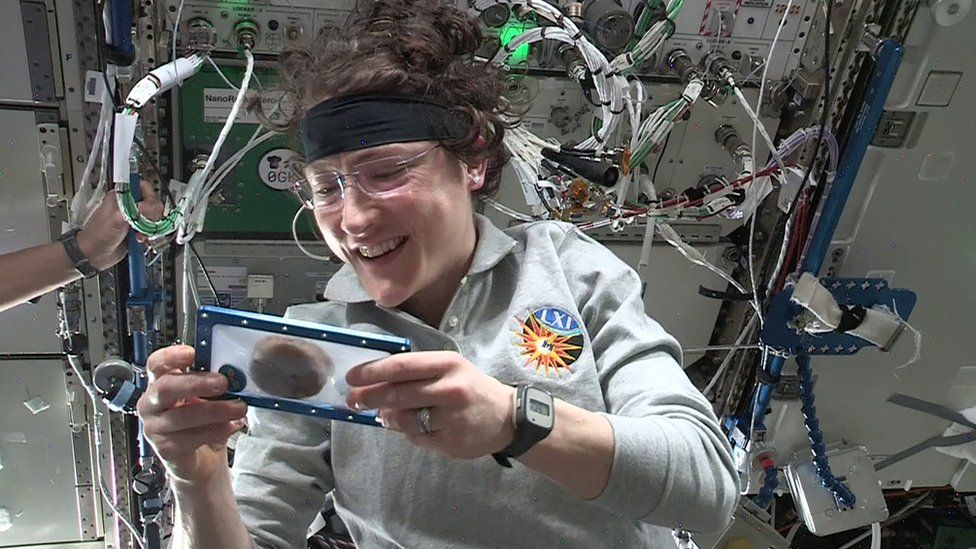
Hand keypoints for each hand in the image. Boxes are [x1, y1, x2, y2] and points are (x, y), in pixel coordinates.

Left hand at [77, 180, 163, 270]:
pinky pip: (152, 230)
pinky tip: (142, 241)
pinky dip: (150, 236)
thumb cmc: (97, 235)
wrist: (94, 255)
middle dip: (152, 216)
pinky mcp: (137, 231)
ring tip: (141, 235)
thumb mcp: (116, 220)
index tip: (148, 209)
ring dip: (151, 228)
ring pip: (155, 218)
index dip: (149, 197)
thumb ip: (134, 210)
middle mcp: (129, 205)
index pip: (144, 187)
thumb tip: (151, 206)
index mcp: (121, 196)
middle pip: (153, 203)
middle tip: (145, 224)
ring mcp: (134, 218)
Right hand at [137, 345, 247, 483]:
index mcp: (161, 383)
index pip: (156, 364)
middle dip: (197, 383)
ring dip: (216, 410)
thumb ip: (213, 384)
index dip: (170, 356)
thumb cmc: (202, 423)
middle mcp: (152, 403)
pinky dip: (217, 430)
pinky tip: (233, 426)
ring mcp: (155, 427)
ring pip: (182, 415)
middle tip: (223, 383)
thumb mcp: (208, 398)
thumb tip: (235, 374)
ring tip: (239, 408)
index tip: (192, 353)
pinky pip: (190, 437)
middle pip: (166, 387)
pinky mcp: (164, 449)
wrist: (200, 460)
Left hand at [345, 351, 515, 459]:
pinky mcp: (452, 442)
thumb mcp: (450, 369)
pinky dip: (407, 432)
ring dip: (387, 417)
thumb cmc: (471, 388)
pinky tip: (410, 426)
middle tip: (352, 399)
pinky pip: (417, 438)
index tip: (352, 376)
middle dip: (369, 397)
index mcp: (448, 364)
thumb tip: (376, 384)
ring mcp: (452, 417)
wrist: (507, 417)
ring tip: (382, 415)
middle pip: (398, 393)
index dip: (373, 371)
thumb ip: (417, 374)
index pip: (402, 366)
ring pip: (404, 419)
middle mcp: (451, 388)